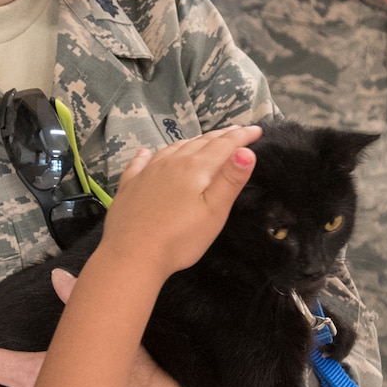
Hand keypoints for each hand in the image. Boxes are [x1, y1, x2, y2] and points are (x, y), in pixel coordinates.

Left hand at [99, 126, 261, 279]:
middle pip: (200, 143)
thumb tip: (246, 151)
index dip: (242, 136)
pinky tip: (146, 153)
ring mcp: (147, 172)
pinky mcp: (129, 185)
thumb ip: (230, 179)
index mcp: (195, 168)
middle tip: (237, 131)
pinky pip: (141, 162)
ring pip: (174, 148)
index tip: (257, 130)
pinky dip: (149, 154)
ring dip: (192, 142)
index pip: (224, 145)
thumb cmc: (180, 238)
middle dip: (221, 136)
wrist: (131, 255)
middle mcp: (171, 162)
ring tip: (203, 141)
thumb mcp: (215, 211)